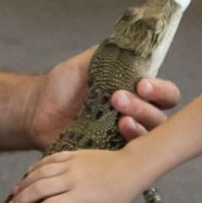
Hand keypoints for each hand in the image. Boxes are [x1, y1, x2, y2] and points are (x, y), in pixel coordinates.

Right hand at [8, 147, 151, 202]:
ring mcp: (72, 164)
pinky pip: (49, 159)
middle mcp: (73, 179)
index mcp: (81, 196)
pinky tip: (28, 175)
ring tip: (14, 193)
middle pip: (39, 189)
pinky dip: (36, 167)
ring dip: (24, 183)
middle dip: (21, 199)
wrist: (131, 165)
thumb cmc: (121, 194)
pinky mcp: (73, 154)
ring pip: (40, 172)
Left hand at [26, 46, 179, 149]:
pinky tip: (115, 135)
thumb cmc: (61, 85)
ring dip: (139, 126)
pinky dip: (125, 145)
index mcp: (136, 93)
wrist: (36, 110)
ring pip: (149, 139)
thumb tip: (131, 44)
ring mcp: (124, 138)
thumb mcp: (85, 63)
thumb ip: (108, 55)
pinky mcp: (110, 156)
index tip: (142, 84)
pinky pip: (128, 158)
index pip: (165, 94)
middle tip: (118, 98)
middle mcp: (136, 116)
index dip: (160, 90)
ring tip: (120, 120)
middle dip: (144, 107)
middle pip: (161, 118)